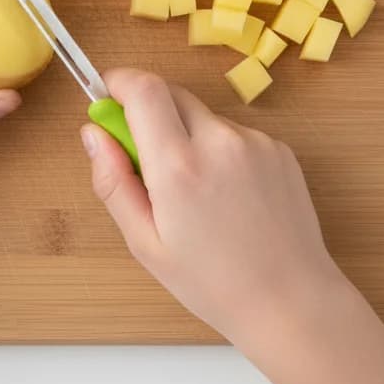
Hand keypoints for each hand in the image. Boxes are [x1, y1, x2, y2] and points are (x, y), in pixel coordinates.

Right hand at [80, 69, 341, 345]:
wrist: (292, 302)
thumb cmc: (211, 282)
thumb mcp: (145, 242)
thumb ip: (112, 181)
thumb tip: (92, 132)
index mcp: (178, 167)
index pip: (143, 88)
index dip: (119, 81)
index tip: (106, 96)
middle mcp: (219, 142)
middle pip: (170, 93)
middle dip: (148, 111)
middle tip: (146, 159)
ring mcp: (254, 141)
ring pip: (202, 116)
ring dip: (187, 136)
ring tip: (199, 194)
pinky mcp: (278, 147)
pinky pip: (233, 134)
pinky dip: (220, 151)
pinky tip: (230, 197)